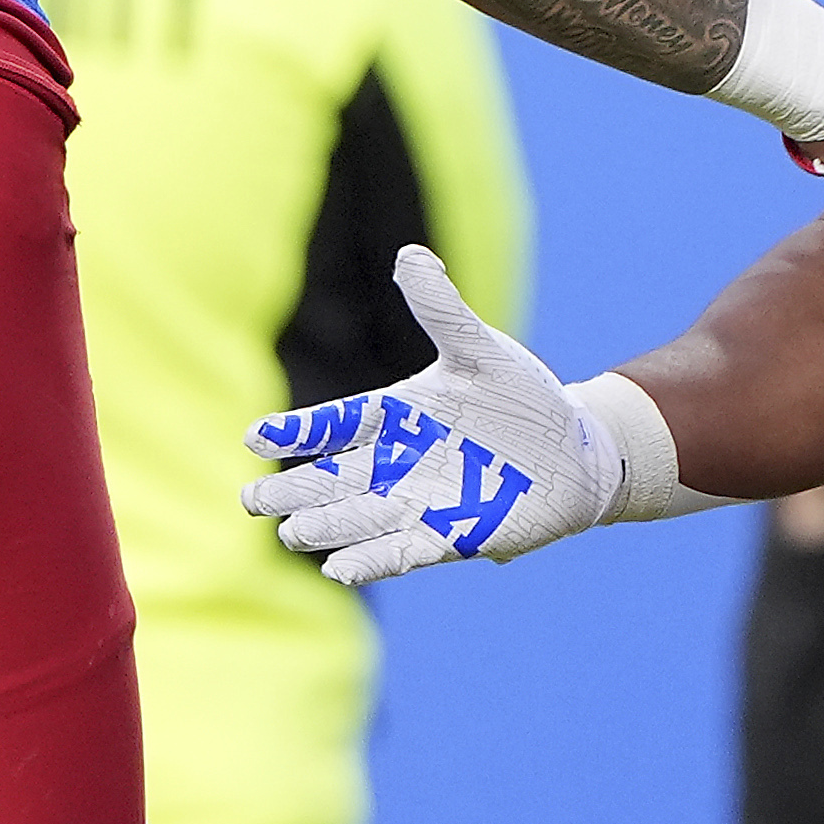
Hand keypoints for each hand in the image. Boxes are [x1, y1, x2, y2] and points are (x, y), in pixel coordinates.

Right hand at [242, 247, 623, 586]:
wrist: (572, 452)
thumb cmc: (520, 396)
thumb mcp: (480, 349)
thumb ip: (441, 309)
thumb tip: (409, 254)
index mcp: (398, 414)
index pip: (337, 422)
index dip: (297, 431)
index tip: (255, 438)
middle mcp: (398, 462)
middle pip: (335, 479)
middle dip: (295, 489)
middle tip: (250, 499)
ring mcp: (420, 502)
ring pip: (360, 517)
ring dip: (327, 526)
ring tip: (290, 534)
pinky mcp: (451, 536)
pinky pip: (403, 551)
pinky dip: (372, 560)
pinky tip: (339, 569)